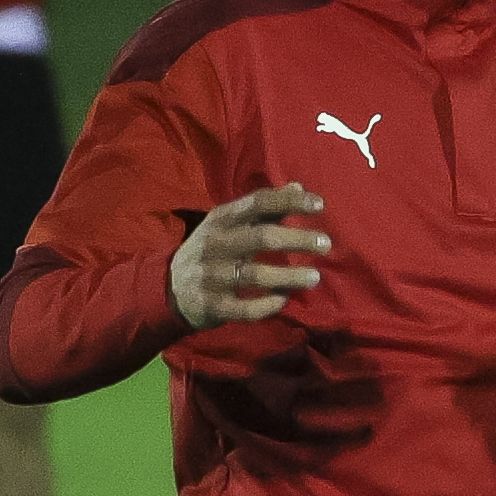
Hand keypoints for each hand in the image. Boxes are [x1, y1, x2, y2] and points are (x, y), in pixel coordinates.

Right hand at [172, 185, 331, 327]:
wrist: (169, 287)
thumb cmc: (212, 250)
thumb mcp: (230, 224)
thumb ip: (265, 208)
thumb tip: (299, 187)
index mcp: (221, 219)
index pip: (257, 203)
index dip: (289, 202)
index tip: (320, 205)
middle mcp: (215, 245)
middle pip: (261, 237)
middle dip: (296, 240)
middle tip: (326, 244)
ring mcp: (211, 276)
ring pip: (254, 275)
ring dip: (288, 276)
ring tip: (315, 277)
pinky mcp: (212, 305)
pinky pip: (244, 308)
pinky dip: (267, 305)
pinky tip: (284, 300)